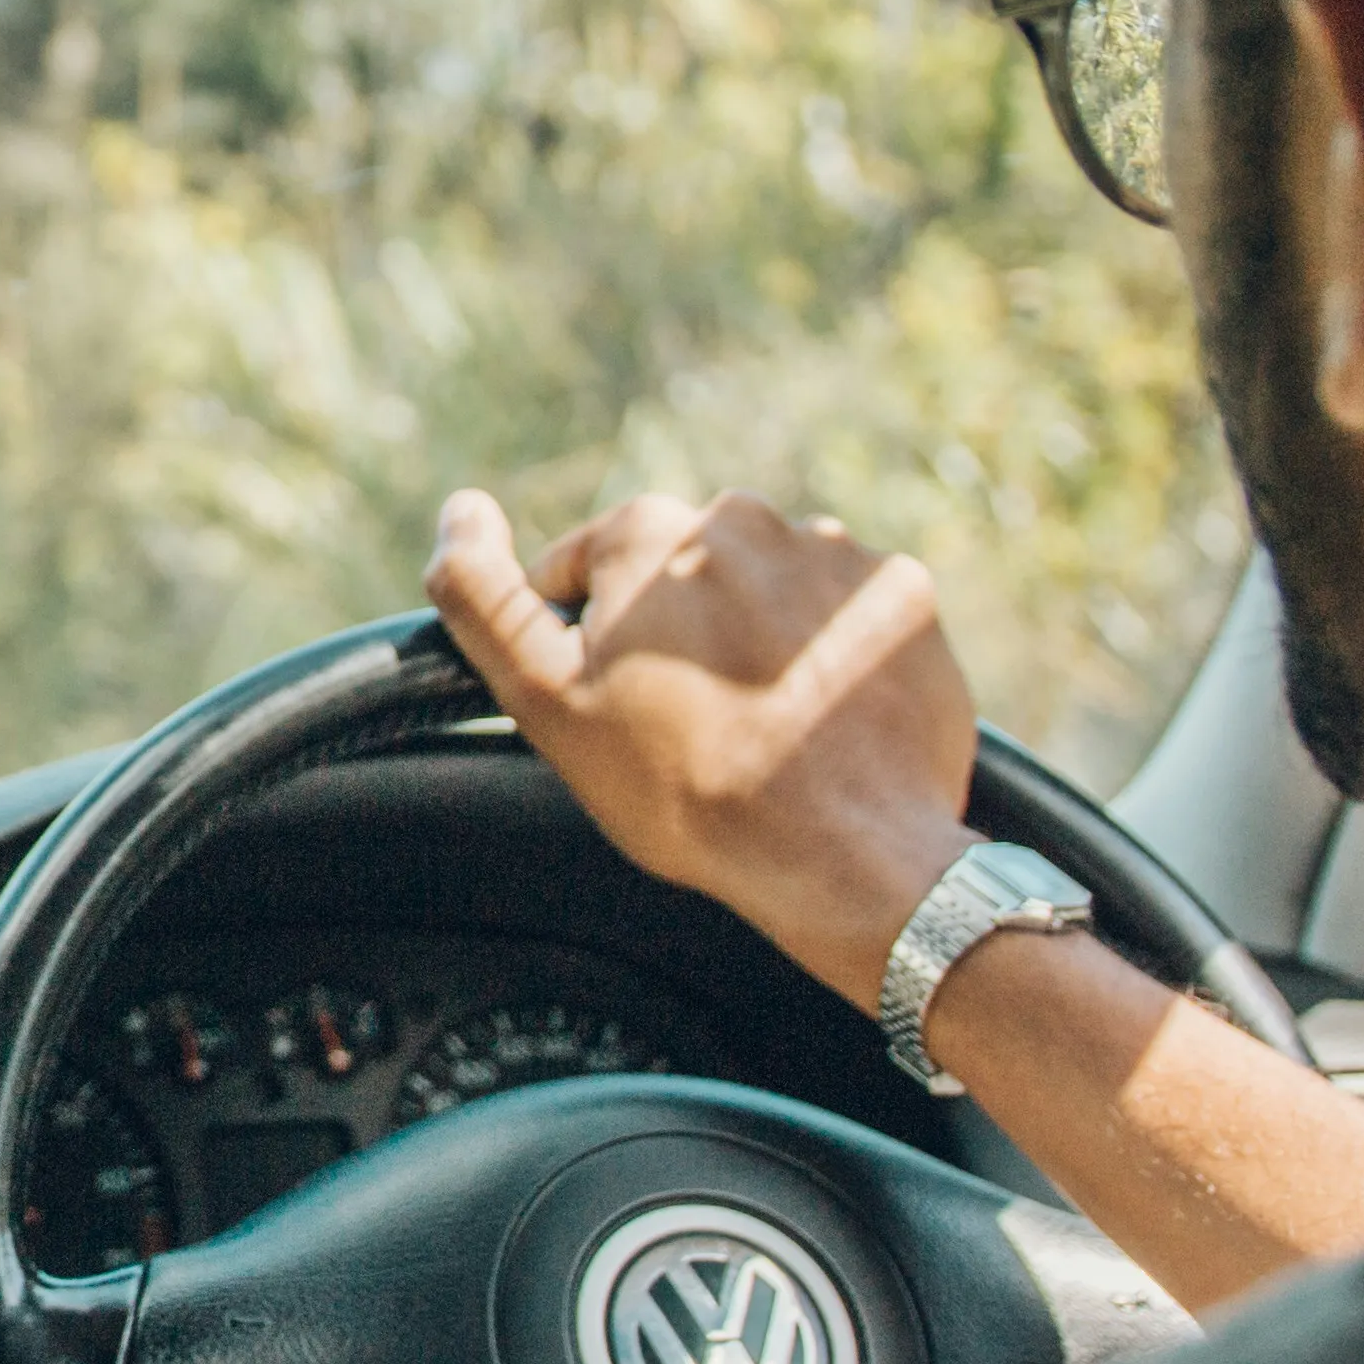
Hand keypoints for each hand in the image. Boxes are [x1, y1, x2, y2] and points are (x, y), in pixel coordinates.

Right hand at [423, 488, 980, 1009]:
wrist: (847, 853)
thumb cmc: (685, 787)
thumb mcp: (545, 702)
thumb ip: (483, 597)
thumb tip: (459, 510)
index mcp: (650, 531)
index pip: (583, 572)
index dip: (585, 646)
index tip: (617, 710)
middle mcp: (746, 517)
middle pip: (680, 578)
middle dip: (675, 637)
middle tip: (690, 728)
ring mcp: (835, 554)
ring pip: (765, 592)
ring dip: (755, 642)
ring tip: (765, 728)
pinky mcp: (904, 597)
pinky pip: (844, 616)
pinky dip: (829, 657)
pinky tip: (823, 720)